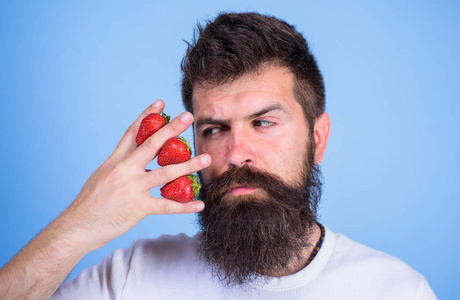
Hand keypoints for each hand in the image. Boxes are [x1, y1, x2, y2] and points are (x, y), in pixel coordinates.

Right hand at [58, 99, 210, 252]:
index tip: (160, 103)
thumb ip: (120, 165)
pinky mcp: (138, 207)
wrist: (77, 226)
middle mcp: (124, 169)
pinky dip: (185, 206)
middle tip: (189, 117)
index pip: (132, 132)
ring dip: (189, 165)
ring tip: (206, 158)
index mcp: (115, 160)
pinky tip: (199, 203)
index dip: (147, 116)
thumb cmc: (90, 203)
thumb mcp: (102, 176)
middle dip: (172, 129)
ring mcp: (132, 187)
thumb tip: (134, 158)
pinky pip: (166, 205)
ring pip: (166, 172)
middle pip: (152, 144)